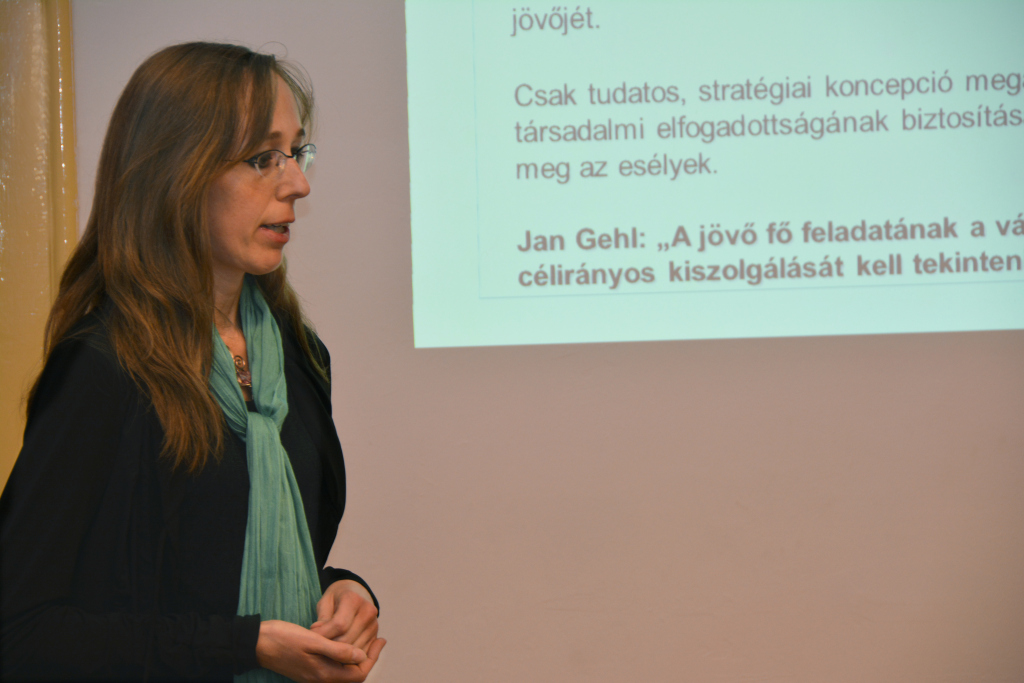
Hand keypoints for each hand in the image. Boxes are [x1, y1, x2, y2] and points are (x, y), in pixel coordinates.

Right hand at [255, 619, 383, 682]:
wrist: (256, 643)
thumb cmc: (282, 639)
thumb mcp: (312, 640)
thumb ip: (337, 650)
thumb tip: (361, 656)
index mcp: (323, 673)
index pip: (358, 674)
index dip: (372, 659)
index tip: (380, 640)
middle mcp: (320, 679)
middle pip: (353, 676)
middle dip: (369, 659)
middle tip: (378, 640)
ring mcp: (313, 676)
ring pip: (344, 673)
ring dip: (358, 658)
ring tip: (367, 640)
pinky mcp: (308, 670)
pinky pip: (335, 669)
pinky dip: (346, 658)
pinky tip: (347, 643)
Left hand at [310, 580, 380, 654]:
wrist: (356, 593)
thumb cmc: (336, 598)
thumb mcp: (325, 602)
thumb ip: (322, 618)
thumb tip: (317, 635)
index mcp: (354, 600)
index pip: (339, 625)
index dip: (324, 635)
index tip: (311, 639)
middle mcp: (368, 612)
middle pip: (347, 640)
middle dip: (329, 647)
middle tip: (316, 649)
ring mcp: (374, 625)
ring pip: (354, 650)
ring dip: (338, 655)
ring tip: (325, 652)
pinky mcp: (375, 636)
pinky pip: (361, 653)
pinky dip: (348, 657)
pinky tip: (337, 655)